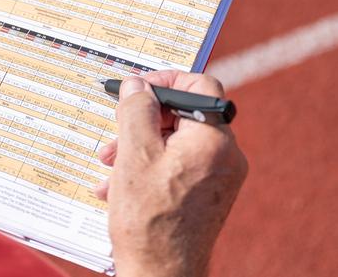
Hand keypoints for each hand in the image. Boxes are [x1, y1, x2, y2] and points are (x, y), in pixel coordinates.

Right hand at [96, 70, 247, 276]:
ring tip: (111, 167)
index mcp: (214, 138)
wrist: (163, 276)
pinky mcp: (210, 196)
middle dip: (143, 122)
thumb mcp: (134, 153)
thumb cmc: (149, 219)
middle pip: (184, 116)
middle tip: (115, 135)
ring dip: (141, 148)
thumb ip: (137, 109)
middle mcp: (226, 155)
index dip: (165, 80)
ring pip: (178, 143)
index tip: (137, 89)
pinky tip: (120, 187)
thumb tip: (138, 84)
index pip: (199, 85)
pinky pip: (180, 167)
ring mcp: (221, 178)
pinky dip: (151, 169)